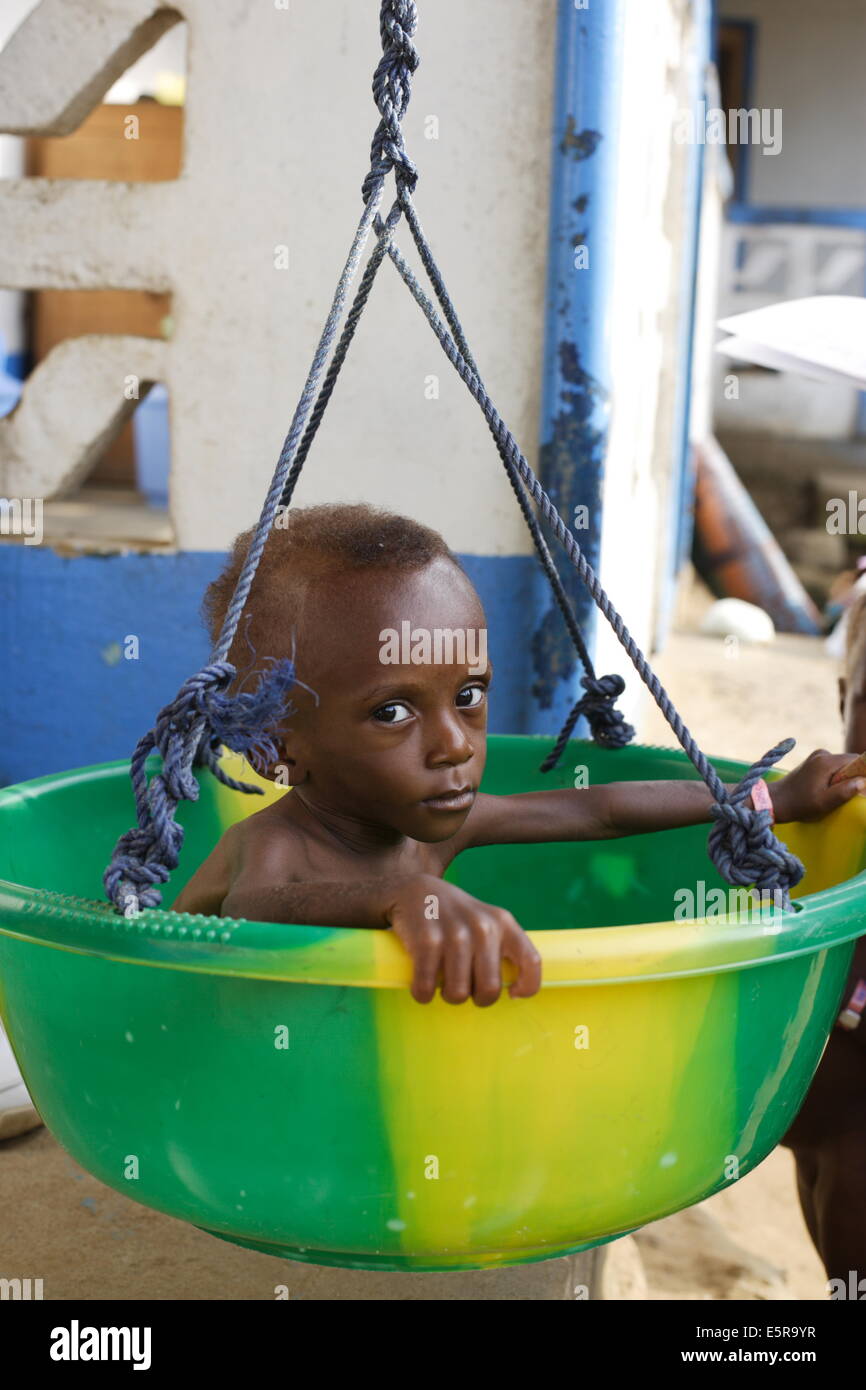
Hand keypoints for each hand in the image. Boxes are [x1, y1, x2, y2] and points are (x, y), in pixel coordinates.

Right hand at [385, 874, 541, 1005]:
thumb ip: (501, 948)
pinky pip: (427, 987)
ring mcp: (456, 933)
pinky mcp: (428, 940)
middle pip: (490, 989)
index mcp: (504, 923)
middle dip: (476, 998)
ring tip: (443, 983)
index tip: (512, 994)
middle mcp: (484, 927)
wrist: (414, 890)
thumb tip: (512, 991)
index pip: (531, 961)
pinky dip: (422, 994)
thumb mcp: (486, 921)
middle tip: (465, 987)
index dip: (527, 987)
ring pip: (458, 993)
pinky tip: (422, 986)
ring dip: (448, 996)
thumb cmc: (455, 917)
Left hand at [768, 748, 865, 822]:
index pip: (856, 760)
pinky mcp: (813, 762)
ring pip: (842, 765)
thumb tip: (862, 781)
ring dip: (844, 778)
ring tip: (833, 794)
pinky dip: (836, 777)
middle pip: (850, 762)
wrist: (774, 800)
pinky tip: (827, 790)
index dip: (863, 773)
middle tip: (847, 795)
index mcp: (826, 761)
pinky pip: (833, 767)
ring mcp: (817, 757)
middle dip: (853, 777)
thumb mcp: (824, 803)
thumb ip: (844, 791)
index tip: (861, 788)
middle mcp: (823, 754)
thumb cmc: (799, 804)